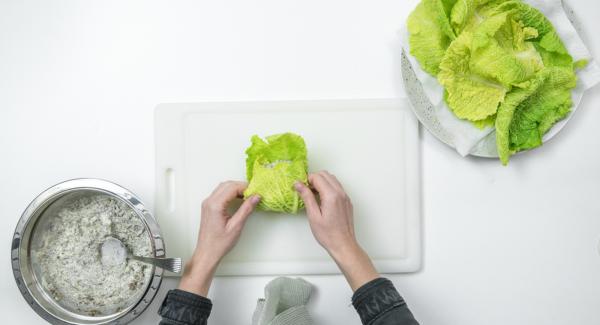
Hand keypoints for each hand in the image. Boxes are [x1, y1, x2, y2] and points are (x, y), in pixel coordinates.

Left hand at [179, 181, 259, 296]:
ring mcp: (207, 204)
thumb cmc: (219, 243)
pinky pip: (219, 193)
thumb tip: (255, 197)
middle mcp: (209, 202)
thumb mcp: (236, 226)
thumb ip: (246, 209)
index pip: (232, 187)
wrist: (207, 252)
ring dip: (235, 188)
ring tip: (247, 197)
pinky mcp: (208, 207)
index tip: (255, 192)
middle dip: (241, 186)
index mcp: (215, 205)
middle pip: (227, 184)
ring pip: (223, 187)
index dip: (246, 188)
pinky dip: (230, 193)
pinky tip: (238, 199)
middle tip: (253, 194)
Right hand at [295, 171, 378, 290]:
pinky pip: (337, 187)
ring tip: (313, 195)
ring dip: (321, 182)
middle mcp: (341, 193)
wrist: (343, 245)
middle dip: (314, 179)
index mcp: (332, 196)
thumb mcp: (313, 216)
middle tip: (305, 190)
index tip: (300, 188)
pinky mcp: (347, 201)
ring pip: (332, 179)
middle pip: (326, 174)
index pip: (317, 177)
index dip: (306, 180)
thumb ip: (307, 197)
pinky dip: (328, 187)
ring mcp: (345, 197)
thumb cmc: (328, 234)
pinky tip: (322, 199)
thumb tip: (298, 184)